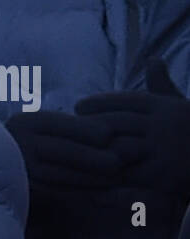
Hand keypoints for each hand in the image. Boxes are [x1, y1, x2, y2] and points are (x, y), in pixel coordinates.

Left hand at [75, 60, 189, 194]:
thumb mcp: (182, 108)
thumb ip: (163, 87)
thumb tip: (153, 60)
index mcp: (167, 107)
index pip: (127, 100)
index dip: (100, 103)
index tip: (78, 106)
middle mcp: (164, 125)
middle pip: (116, 123)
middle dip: (88, 128)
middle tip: (62, 131)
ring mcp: (163, 150)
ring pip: (118, 148)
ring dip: (90, 153)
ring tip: (65, 154)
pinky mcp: (162, 175)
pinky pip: (127, 175)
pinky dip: (104, 177)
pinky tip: (84, 178)